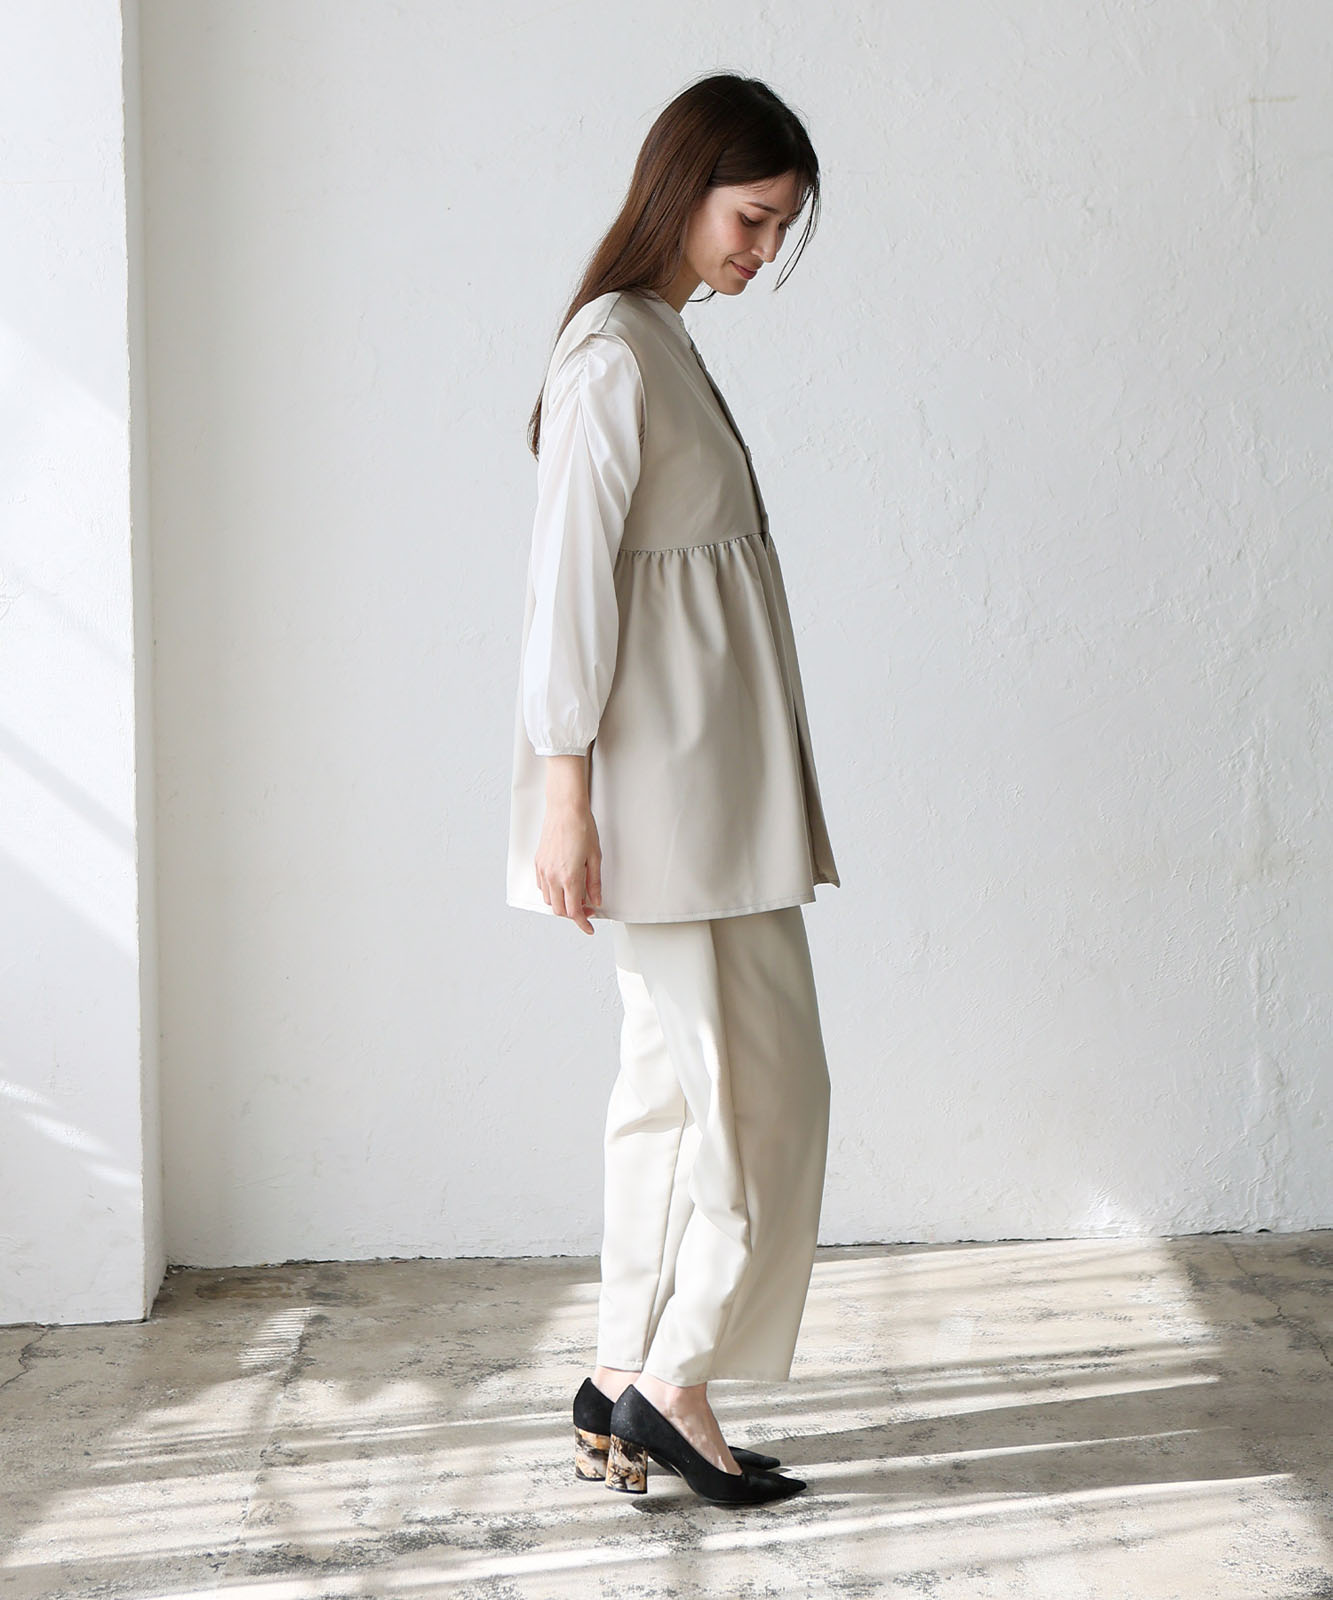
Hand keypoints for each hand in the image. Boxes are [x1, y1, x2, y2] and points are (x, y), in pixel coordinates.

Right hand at [535, 800, 603, 934]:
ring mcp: (543, 870)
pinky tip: (563, 886)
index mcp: (570, 878)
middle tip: (588, 909)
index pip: (574, 911)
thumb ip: (594, 883)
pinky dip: (552, 893)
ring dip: (562, 904)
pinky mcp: (538, 863)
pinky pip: (542, 887)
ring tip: (576, 897)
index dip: (583, 923)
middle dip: (574, 915)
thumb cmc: (582, 828)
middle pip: (560, 910)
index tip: (589, 928)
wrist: (565, 810)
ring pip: (549, 901)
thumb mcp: (595, 858)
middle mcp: (553, 877)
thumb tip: (596, 901)